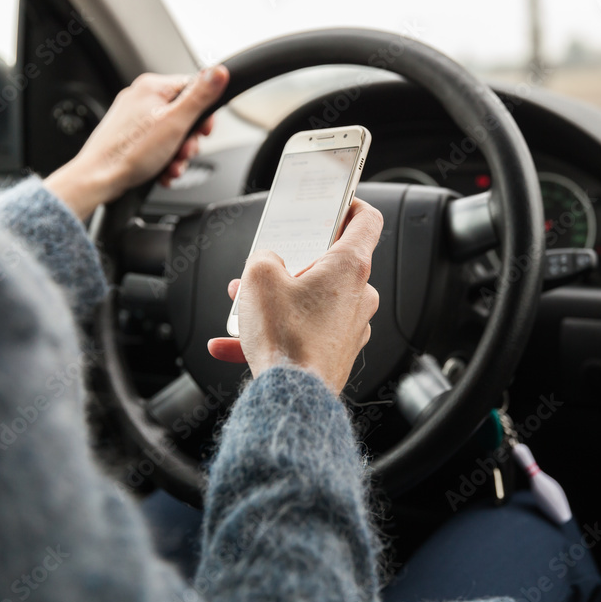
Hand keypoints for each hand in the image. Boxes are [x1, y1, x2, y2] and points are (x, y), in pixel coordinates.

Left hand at [45, 66, 229, 218]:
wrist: (99, 178)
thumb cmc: (130, 152)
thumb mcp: (176, 123)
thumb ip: (200, 97)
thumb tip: (220, 72)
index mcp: (153, 87)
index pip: (194, 89)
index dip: (204, 115)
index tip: (204, 132)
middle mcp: (142, 98)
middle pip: (184, 115)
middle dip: (189, 141)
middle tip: (183, 152)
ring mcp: (134, 118)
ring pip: (172, 134)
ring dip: (178, 155)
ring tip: (171, 166)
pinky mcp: (130, 136)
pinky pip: (158, 145)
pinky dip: (164, 160)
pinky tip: (162, 170)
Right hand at [207, 199, 383, 394]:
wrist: (293, 398)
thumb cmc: (287, 340)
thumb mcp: (259, 278)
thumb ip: (263, 258)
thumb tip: (267, 264)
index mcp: (350, 267)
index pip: (367, 221)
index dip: (351, 205)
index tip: (336, 203)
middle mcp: (358, 295)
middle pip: (328, 264)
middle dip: (289, 265)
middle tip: (263, 268)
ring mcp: (350, 326)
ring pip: (311, 300)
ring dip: (276, 300)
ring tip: (242, 308)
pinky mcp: (337, 351)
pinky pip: (304, 332)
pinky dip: (274, 334)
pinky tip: (233, 343)